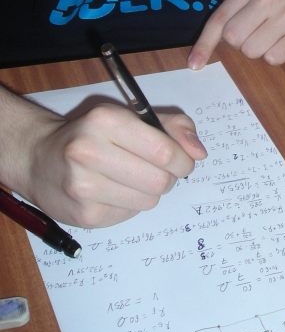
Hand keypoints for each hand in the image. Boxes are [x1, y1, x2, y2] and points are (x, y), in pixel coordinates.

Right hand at [24, 104, 206, 227]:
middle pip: (159, 181)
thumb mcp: (132, 116)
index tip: (183, 161)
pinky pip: (130, 215)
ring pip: (148, 201)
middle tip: (160, 171)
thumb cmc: (93, 133)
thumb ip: (172, 127)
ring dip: (151, 192)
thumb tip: (198, 153)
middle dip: (169, 178)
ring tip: (135, 178)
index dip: (183, 160)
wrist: (39, 158)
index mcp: (105, 121)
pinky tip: (115, 191)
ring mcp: (83, 188)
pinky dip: (132, 204)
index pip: (163, 151)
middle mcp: (89, 152)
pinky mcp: (84, 216)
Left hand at [188, 0, 284, 67]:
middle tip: (263, 31)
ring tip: (279, 34)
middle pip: (235, 40)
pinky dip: (279, 55)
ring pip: (253, 52)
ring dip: (262, 50)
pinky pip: (274, 59)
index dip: (205, 44)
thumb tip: (208, 46)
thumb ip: (239, 10)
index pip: (220, 19)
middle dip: (244, 43)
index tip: (195, 65)